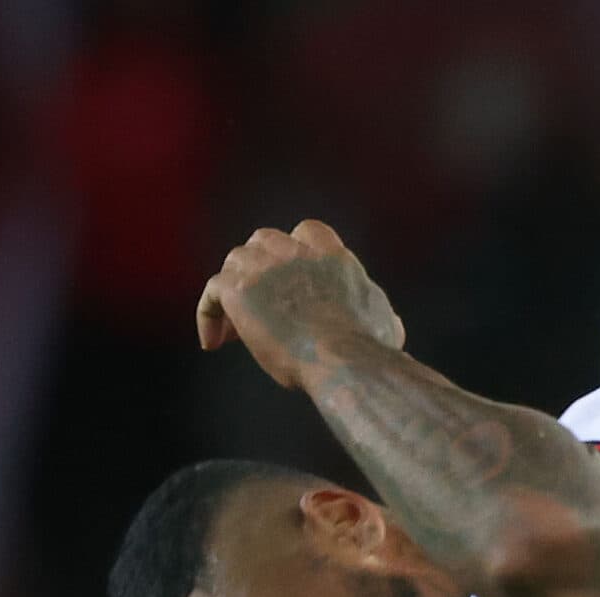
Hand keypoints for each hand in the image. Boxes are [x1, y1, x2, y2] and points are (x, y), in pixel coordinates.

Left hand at [196, 220, 405, 388]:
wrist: (346, 360)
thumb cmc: (368, 349)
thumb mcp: (384, 321)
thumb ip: (377, 310)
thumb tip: (391, 322)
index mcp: (331, 253)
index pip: (305, 233)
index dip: (293, 256)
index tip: (292, 284)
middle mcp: (294, 250)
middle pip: (262, 242)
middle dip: (259, 269)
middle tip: (261, 306)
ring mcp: (263, 266)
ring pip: (234, 263)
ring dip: (234, 290)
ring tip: (238, 329)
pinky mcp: (238, 289)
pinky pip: (212, 293)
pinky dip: (208, 315)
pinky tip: (213, 342)